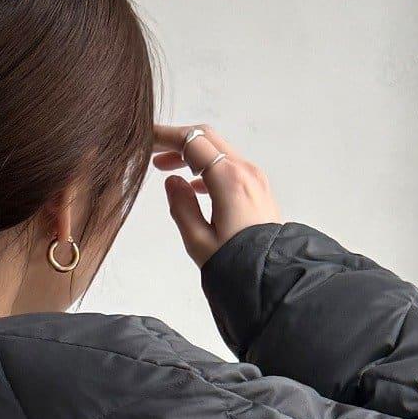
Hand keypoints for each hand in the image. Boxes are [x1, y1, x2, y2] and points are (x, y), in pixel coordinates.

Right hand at [151, 123, 282, 265]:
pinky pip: (230, 165)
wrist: (272, 280)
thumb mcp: (198, 241)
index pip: (192, 143)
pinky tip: (194, 184)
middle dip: (178, 141)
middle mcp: (245, 171)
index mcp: (228, 180)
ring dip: (193, 154)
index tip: (146, 140)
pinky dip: (209, 166)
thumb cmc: (237, 266)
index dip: (166, 138)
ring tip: (168, 170)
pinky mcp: (259, 188)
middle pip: (207, 138)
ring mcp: (255, 178)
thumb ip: (181, 207)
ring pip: (219, 150)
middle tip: (153, 152)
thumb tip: (172, 181)